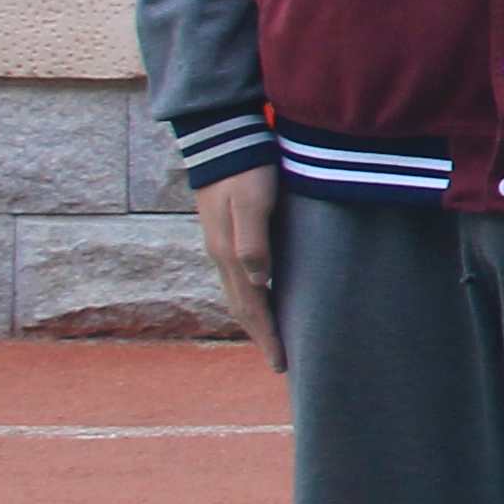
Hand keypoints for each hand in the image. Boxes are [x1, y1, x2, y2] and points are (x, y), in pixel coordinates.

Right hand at [198, 167, 282, 372]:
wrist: (223, 141)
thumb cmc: (246, 171)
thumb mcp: (253, 204)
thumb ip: (254, 242)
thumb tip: (260, 282)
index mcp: (230, 254)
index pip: (251, 306)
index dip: (266, 335)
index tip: (282, 362)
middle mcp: (223, 255)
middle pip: (243, 306)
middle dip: (260, 335)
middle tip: (280, 361)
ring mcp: (222, 245)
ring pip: (239, 293)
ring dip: (254, 319)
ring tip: (270, 338)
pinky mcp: (227, 234)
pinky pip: (239, 277)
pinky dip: (251, 297)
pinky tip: (261, 297)